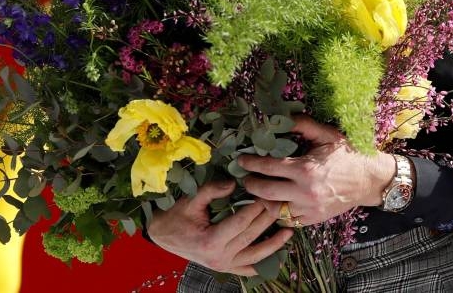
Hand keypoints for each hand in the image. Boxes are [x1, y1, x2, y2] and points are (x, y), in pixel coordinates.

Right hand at [146, 179, 292, 275]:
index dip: (256, 206)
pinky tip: (277, 257)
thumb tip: (234, 182)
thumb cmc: (177, 217)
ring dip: (274, 244)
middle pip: (251, 235)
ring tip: (290, 231)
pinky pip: (247, 269)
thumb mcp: (191, 200)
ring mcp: (223, 266)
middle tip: (282, 203)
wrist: (163, 236)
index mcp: (211, 240)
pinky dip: (262, 265)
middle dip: (268, 218)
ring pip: (255, 255)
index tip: (268, 193)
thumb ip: (212, 190)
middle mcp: (219, 257)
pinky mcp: (224, 268)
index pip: (242, 221)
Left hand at [239, 115, 394, 225]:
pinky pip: (287, 220)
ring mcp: (308, 209)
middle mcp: (305, 192)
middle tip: (245, 178)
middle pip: (265, 192)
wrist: (369, 180)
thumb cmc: (348, 154)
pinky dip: (278, 212)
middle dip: (250, 184)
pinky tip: (274, 203)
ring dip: (262, 201)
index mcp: (305, 169)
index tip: (241, 160)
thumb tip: (283, 116)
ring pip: (274, 210)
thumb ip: (304, 125)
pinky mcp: (313, 219)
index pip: (269, 167)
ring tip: (257, 192)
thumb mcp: (327, 135)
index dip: (251, 163)